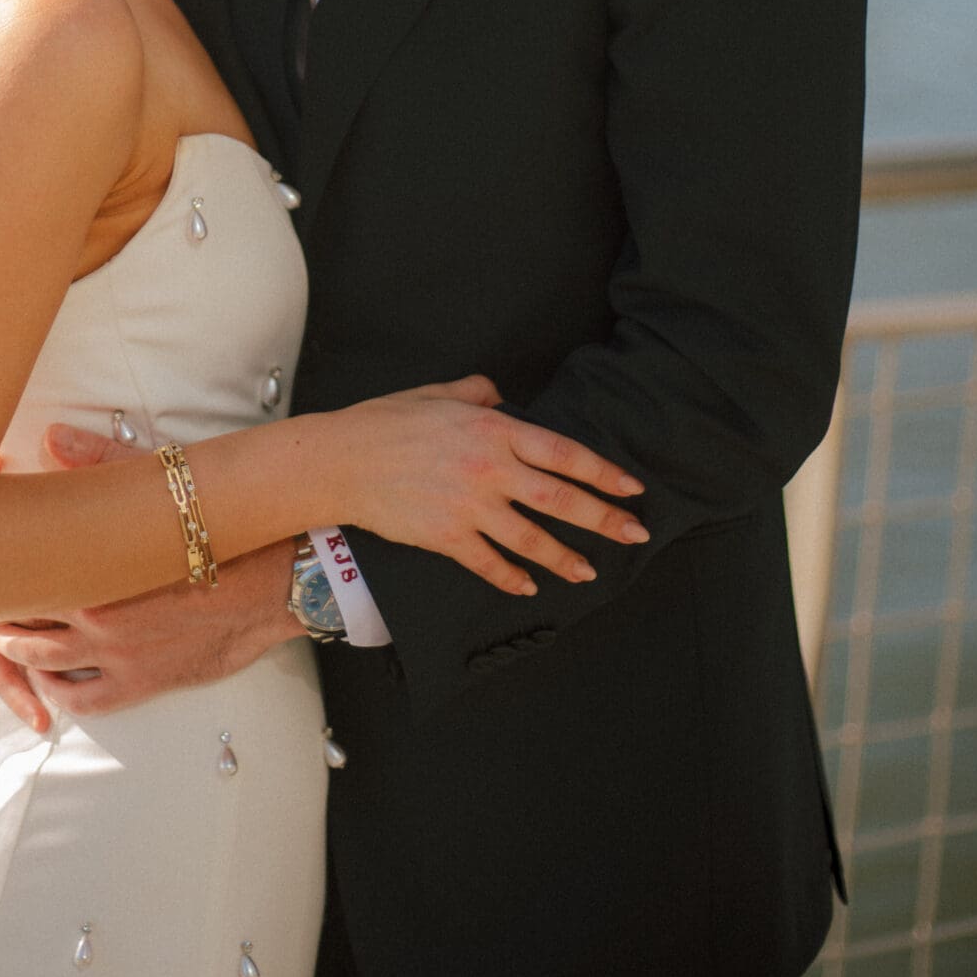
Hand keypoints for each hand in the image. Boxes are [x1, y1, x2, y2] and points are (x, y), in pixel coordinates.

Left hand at [0, 425, 301, 723]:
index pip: (19, 575)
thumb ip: (99, 464)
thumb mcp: (159, 487)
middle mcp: (95, 621)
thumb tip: (51, 437)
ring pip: (41, 665)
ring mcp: (117, 659)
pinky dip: (54, 695)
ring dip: (13, 655)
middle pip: (18, 622)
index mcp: (91, 572)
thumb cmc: (221, 531)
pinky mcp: (143, 685)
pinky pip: (82, 701)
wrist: (279, 580)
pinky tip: (43, 683)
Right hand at [337, 375, 647, 595]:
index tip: (630, 487)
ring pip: (531, 539)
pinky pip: (488, 563)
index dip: (602, 472)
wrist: (342, 460)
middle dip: (604, 519)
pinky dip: (511, 577)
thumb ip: (478, 391)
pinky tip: (529, 585)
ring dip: (565, 558)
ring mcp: (468, 506)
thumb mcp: (438, 392)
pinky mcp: (446, 536)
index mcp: (493, 430)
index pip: (563, 454)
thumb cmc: (386, 421)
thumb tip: (502, 396)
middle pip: (560, 500)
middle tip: (635, 532)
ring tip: (589, 571)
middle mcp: (488, 469)